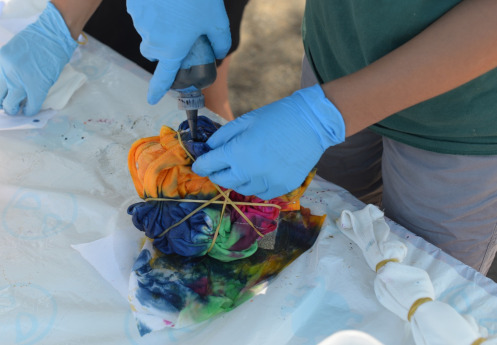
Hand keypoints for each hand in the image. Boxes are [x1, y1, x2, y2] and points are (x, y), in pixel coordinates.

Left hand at [0, 3, 76, 115]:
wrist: (52, 36)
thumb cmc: (36, 41)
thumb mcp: (12, 52)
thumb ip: (7, 67)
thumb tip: (7, 84)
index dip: (0, 94)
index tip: (3, 96)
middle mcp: (6, 72)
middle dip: (4, 103)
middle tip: (9, 103)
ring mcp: (21, 81)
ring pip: (11, 105)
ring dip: (14, 109)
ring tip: (19, 108)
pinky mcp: (37, 86)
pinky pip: (31, 105)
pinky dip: (30, 110)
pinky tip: (30, 109)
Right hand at [126, 0, 230, 104]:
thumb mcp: (216, 21)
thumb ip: (220, 42)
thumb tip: (220, 54)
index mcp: (173, 49)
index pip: (163, 77)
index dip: (158, 90)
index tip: (152, 100)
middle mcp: (153, 40)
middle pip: (155, 54)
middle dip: (165, 52)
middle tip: (180, 38)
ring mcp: (140, 22)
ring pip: (148, 34)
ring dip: (160, 31)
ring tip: (176, 12)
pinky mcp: (133, 6)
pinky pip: (142, 17)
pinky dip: (152, 14)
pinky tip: (164, 2)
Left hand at [193, 84, 345, 199]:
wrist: (311, 124)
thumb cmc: (276, 117)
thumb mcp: (244, 121)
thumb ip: (222, 136)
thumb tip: (208, 148)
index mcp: (238, 152)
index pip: (209, 164)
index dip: (201, 165)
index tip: (198, 165)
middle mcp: (250, 172)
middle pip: (222, 181)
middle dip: (216, 173)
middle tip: (217, 167)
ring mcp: (267, 182)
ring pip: (242, 189)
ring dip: (236, 180)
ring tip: (239, 169)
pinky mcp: (282, 187)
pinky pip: (261, 193)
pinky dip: (255, 186)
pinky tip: (257, 175)